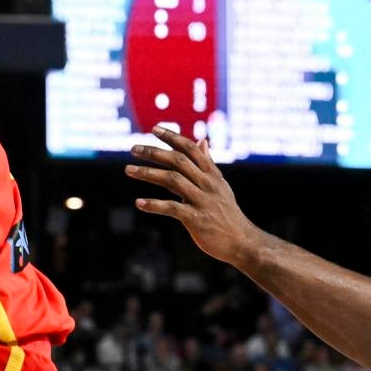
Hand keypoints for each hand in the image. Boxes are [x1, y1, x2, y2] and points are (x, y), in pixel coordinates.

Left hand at [126, 128, 262, 264]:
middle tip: (133, 149)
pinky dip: (154, 205)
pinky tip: (139, 203)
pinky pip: (172, 208)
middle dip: (154, 152)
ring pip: (172, 180)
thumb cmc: (226, 212)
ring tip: (128, 170)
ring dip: (148, 173)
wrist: (242, 242)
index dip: (173, 137)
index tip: (154, 129)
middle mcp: (208, 184)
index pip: (191, 149)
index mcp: (212, 174)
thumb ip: (207, 163)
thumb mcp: (219, 184)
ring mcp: (202, 201)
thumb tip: (202, 140)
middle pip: (178, 161)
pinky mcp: (197, 219)